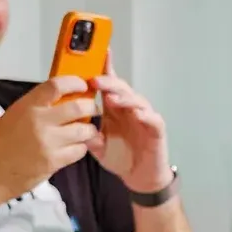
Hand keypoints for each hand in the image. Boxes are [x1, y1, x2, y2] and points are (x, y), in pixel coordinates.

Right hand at [0, 75, 98, 205]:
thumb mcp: (9, 117)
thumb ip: (32, 108)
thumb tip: (55, 101)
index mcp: (26, 107)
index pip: (56, 85)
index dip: (74, 83)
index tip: (82, 85)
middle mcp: (39, 121)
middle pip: (78, 107)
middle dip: (90, 107)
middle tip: (92, 109)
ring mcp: (48, 142)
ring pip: (84, 130)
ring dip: (89, 130)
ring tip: (85, 131)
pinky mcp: (54, 162)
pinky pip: (79, 151)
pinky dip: (81, 148)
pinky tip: (75, 147)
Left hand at [88, 53, 172, 193]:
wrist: (141, 178)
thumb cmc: (122, 158)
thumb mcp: (98, 147)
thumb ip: (88, 135)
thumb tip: (74, 125)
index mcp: (115, 109)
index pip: (109, 85)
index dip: (106, 68)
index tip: (98, 53)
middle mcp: (130, 109)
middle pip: (121, 89)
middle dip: (108, 82)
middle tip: (94, 81)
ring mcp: (145, 118)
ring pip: (137, 100)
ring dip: (124, 97)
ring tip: (111, 98)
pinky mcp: (156, 130)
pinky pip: (152, 119)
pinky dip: (145, 115)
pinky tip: (137, 114)